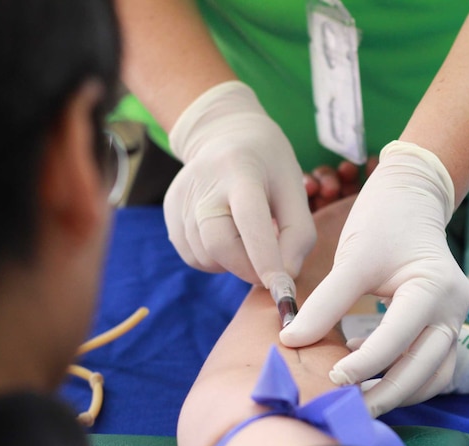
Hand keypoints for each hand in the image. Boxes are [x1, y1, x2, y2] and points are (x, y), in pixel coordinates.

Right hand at [164, 81, 315, 285]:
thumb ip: (299, 234)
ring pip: (206, 256)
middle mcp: (204, 183)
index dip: (265, 257)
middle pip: (219, 244)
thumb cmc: (269, 166)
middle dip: (249, 268)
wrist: (225, 134)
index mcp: (241, 170)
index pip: (250, 219)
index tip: (282, 287)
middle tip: (270, 270)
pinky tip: (228, 236)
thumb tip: (286, 276)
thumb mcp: (295, 189)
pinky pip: (193, 256)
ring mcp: (181, 198)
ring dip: (233, 263)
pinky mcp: (170, 212)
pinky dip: (216, 260)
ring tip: (248, 238)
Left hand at [281, 141, 468, 416]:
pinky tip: (371, 376)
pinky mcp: (445, 327)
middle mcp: (454, 310)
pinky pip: (431, 367)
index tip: (331, 377)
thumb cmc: (383, 221)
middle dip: (386, 393)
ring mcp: (455, 321)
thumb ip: (325, 302)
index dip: (365, 364)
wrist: (412, 198)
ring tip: (358, 402)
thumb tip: (291, 340)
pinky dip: (406, 379)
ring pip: (434, 376)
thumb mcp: (353, 258)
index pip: (399, 338)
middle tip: (346, 408)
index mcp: (436, 289)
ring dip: (399, 393)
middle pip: (425, 369)